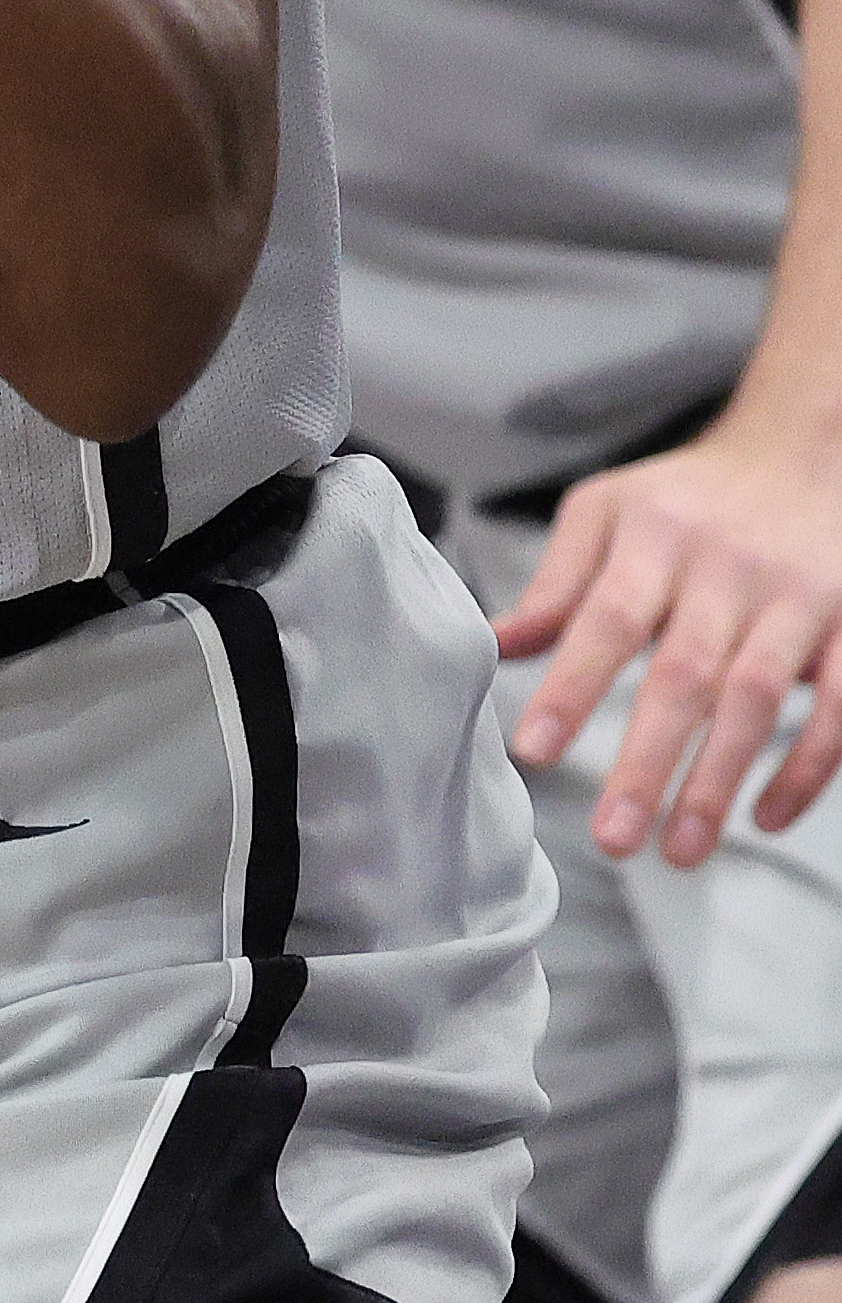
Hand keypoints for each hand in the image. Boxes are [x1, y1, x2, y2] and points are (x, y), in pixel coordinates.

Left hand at [495, 414, 841, 861]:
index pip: (607, 617)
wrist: (807, 451)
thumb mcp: (609, 510)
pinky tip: (766, 818)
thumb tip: (494, 644)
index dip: (572, 686)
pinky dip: (808, 767)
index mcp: (654, 534)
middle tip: (613, 838)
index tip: (535, 752)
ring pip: (760, 696)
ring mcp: (799, 597)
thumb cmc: (689, 496)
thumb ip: (557, 582)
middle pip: (684, 672)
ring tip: (679, 850)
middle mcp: (728, 566)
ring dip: (720, 779)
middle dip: (647, 760)